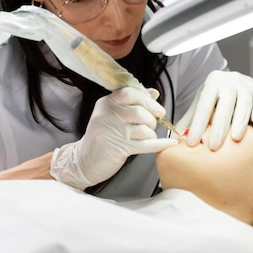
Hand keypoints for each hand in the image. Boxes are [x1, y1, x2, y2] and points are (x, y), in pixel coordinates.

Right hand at [50, 87, 176, 189]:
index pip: (130, 93)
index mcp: (106, 103)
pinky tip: (169, 144)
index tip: (158, 109)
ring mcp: (112, 132)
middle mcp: (107, 115)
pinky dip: (160, 144)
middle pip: (140, 112)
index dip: (148, 101)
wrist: (83, 160)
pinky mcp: (119, 148)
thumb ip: (133, 102)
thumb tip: (154, 92)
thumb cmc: (102, 136)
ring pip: (144, 129)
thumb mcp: (112, 114)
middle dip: (152, 120)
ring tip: (147, 137)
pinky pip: (146, 144)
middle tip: (152, 125)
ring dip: (151, 134)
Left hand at [176, 71, 252, 149]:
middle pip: (224, 104)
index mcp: (212, 82)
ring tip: (235, 139)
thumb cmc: (218, 97)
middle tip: (214, 146)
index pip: (203, 106)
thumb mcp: (202, 102)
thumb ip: (190, 119)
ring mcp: (246, 83)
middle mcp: (229, 80)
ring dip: (240, 121)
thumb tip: (176, 137)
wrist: (237, 82)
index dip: (198, 125)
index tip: (193, 143)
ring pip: (244, 103)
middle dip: (219, 126)